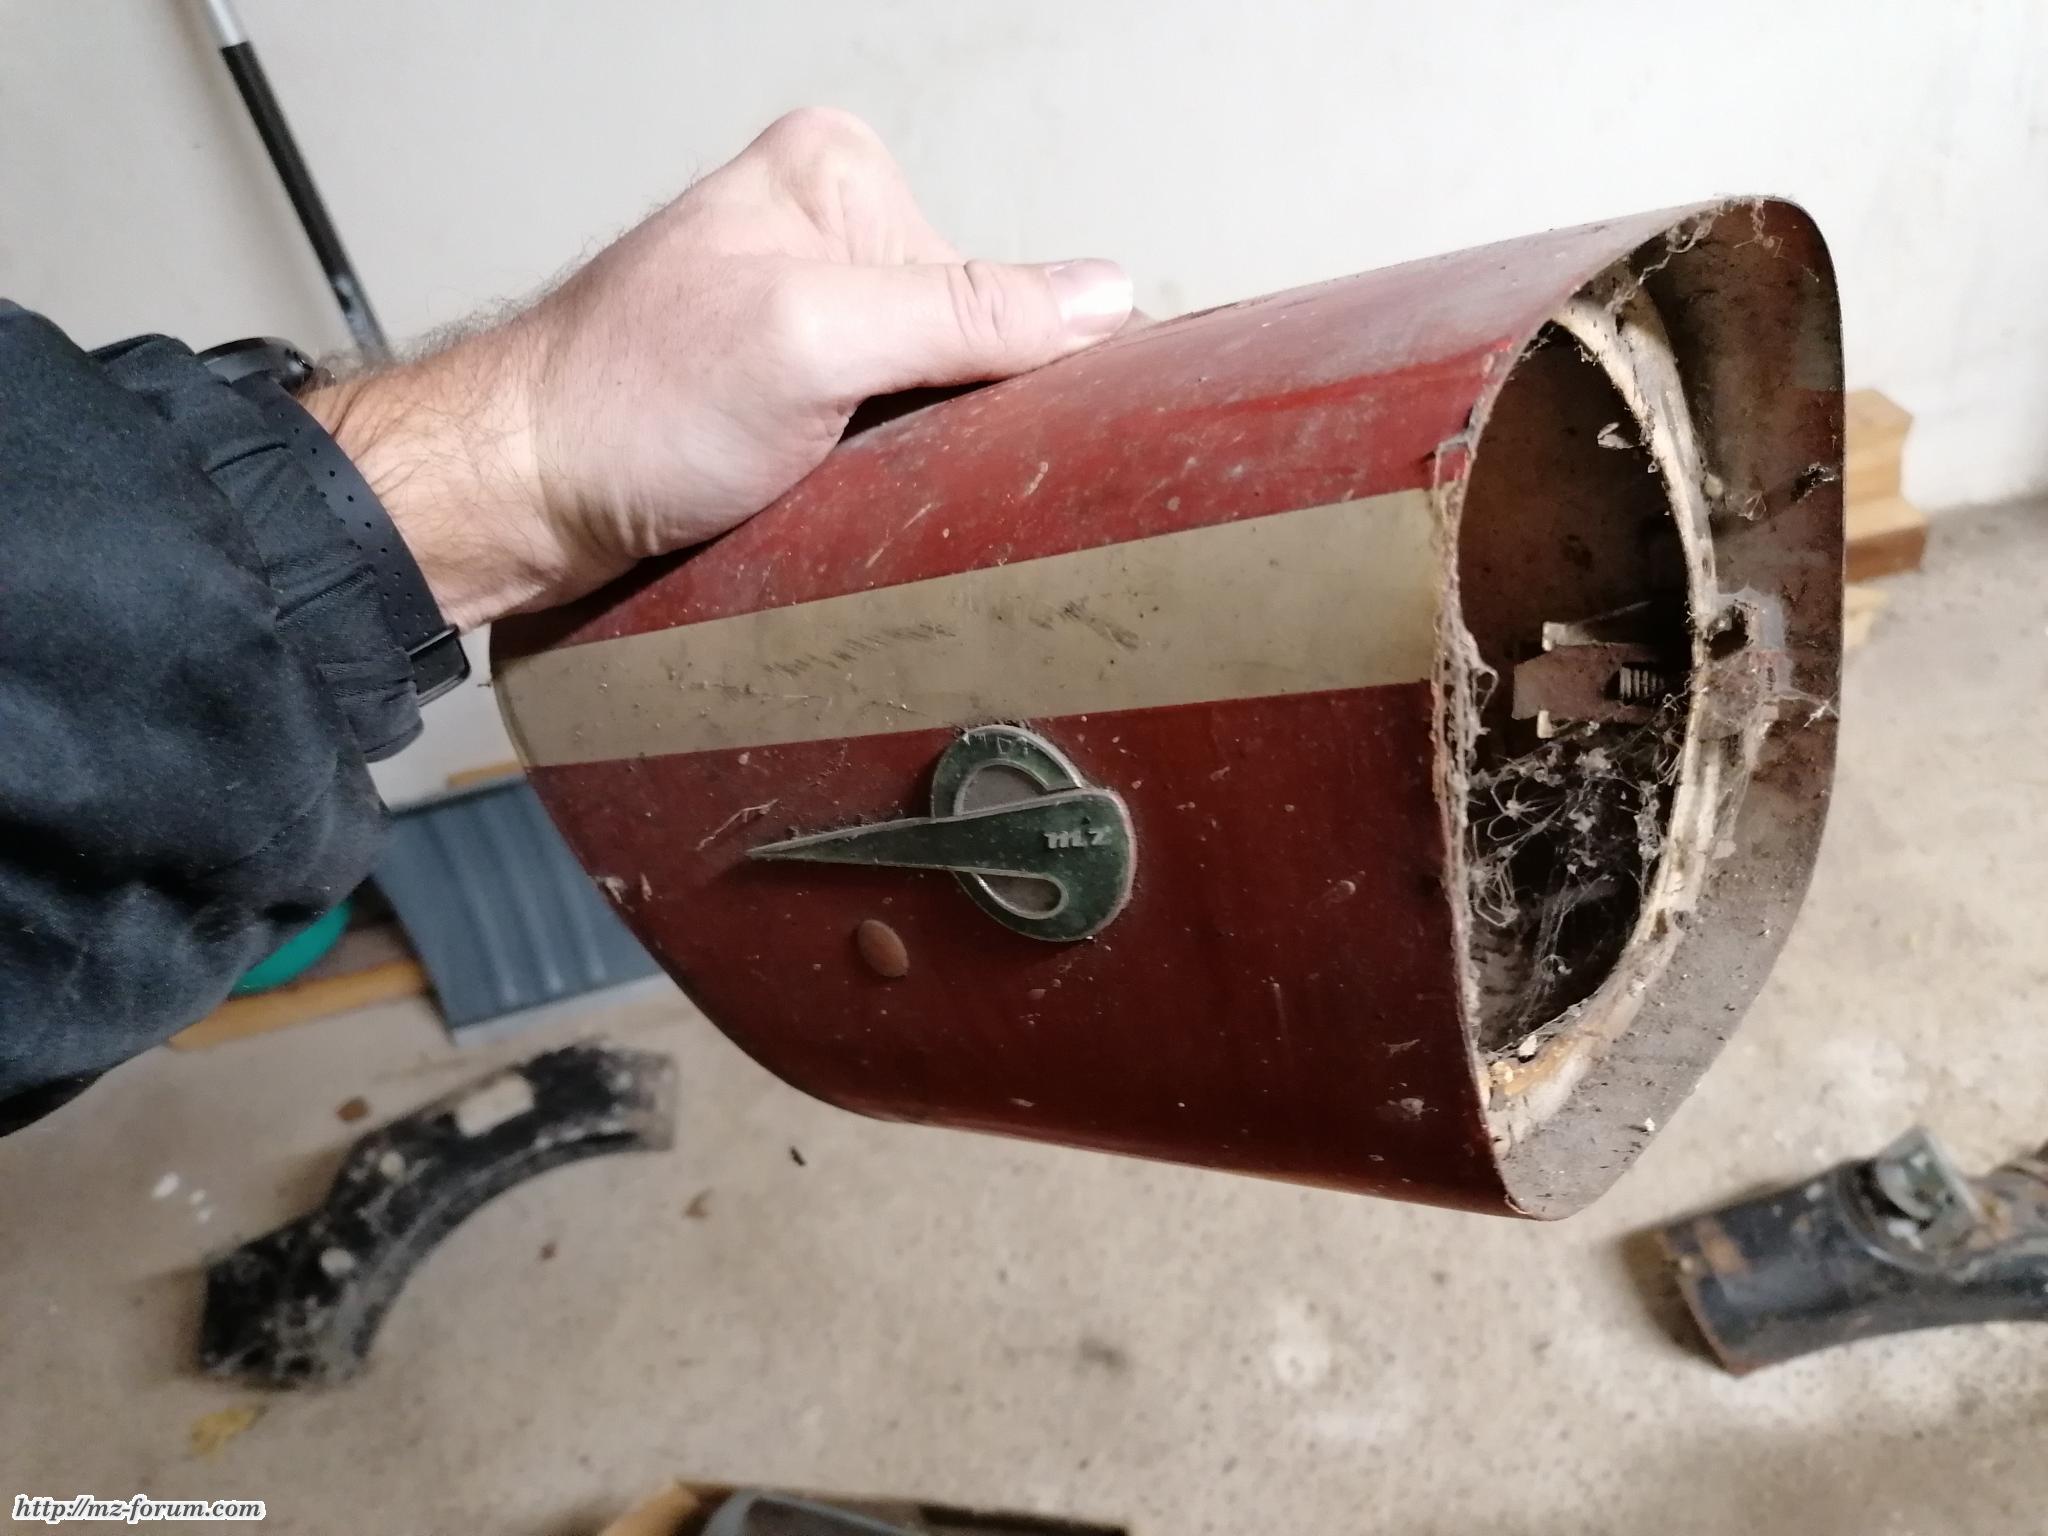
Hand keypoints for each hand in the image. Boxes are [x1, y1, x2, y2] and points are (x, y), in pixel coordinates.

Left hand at [305, 108, 1132, 629]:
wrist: (515, 500)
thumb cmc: (620, 407)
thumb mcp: (814, 343)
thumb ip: (962, 314)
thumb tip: (1102, 299)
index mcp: (839, 177)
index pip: (1000, 279)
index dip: (1022, 369)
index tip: (1010, 442)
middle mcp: (825, 236)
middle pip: (971, 345)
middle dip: (961, 421)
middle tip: (907, 477)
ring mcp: (804, 320)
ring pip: (930, 404)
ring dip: (919, 465)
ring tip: (862, 496)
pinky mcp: (785, 398)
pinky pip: (882, 440)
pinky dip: (885, 486)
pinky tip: (853, 509)